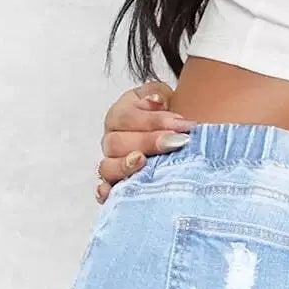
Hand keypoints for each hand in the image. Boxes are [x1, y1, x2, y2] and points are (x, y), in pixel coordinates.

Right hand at [97, 82, 195, 201]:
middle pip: (118, 142)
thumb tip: (157, 100)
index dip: (156, 120)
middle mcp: (111, 141)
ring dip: (125, 165)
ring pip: (107, 167)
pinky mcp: (115, 187)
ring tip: (143, 161)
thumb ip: (158, 95)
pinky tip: (114, 193)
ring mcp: (111, 165)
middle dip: (148, 141)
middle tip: (175, 142)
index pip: (129, 117)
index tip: (184, 125)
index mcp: (119, 117)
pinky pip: (105, 192)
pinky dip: (106, 193)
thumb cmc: (163, 119)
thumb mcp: (161, 99)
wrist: (168, 139)